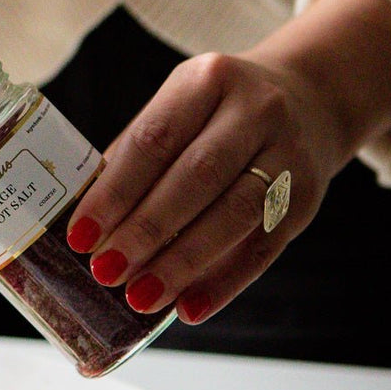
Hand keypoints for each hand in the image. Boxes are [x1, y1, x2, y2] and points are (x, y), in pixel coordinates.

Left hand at [65, 0, 390, 323]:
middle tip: (106, 271)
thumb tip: (89, 231)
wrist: (310, 101)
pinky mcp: (306, 198)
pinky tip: (188, 308)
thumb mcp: (178, 112)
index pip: (154, 139)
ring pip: (234, 214)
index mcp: (207, 81)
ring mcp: (289, 153)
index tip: (80, 235)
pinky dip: (224, 284)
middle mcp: (256, 109)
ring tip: (141, 297)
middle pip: (197, 176)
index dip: (114, 191)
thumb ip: (134, 163)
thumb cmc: (217, 118)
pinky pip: (263, 248)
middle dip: (146, 229)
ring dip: (183, 262)